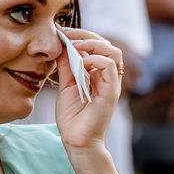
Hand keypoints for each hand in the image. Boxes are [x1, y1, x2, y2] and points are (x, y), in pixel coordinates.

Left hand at [53, 27, 122, 150]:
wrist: (76, 140)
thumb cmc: (72, 117)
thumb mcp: (66, 84)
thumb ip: (66, 65)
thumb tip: (61, 44)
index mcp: (97, 73)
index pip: (95, 45)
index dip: (80, 36)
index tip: (61, 33)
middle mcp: (107, 76)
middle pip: (106, 44)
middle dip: (86, 34)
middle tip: (66, 34)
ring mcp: (111, 83)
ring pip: (113, 52)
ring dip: (93, 43)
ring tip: (75, 45)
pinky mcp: (112, 91)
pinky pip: (110, 66)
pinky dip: (95, 59)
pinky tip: (81, 63)